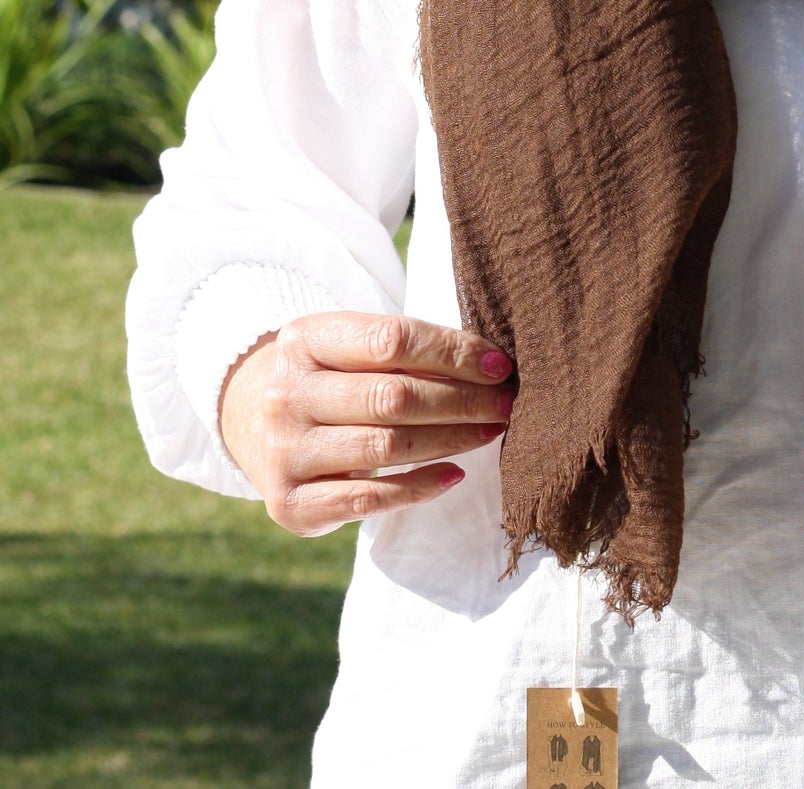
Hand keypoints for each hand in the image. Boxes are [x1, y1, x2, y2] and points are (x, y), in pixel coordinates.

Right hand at [218, 312, 514, 535]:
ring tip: (492, 431)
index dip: (453, 352)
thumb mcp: (354, 347)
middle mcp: (285, 394)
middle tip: (507, 402)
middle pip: (393, 396)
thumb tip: (493, 364)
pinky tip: (455, 474)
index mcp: (305, 340)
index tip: (499, 364)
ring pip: (387, 445)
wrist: (258, 426)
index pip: (392, 341)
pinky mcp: (290, 503)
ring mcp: (283, 452)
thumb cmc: (336, 377)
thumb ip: (411, 349)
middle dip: (463, 400)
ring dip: (452, 439)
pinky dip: (420, 486)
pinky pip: (369, 499)